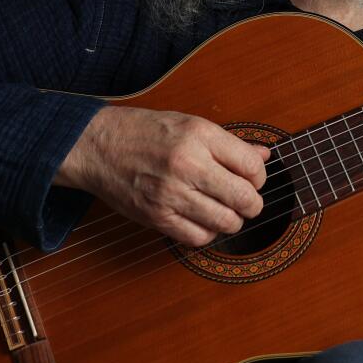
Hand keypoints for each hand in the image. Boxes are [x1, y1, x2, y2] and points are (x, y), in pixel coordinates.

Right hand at [54, 106, 268, 246]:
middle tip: (246, 201)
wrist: (98, 146)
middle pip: (244, 198)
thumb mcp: (190, 124)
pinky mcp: (157, 217)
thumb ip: (230, 143)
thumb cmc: (145, 132)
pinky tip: (202, 220)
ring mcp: (171, 194)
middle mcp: (187, 164)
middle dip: (252, 203)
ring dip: (232, 220)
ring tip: (224, 210)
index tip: (251, 178)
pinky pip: (198, 237)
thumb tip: (265, 154)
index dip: (259, 176)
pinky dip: (207, 233)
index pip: (252, 166)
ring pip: (226, 222)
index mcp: (199, 135)